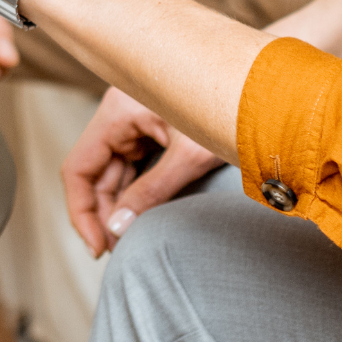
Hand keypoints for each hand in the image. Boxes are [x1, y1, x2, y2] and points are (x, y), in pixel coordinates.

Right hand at [62, 87, 222, 254]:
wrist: (263, 90)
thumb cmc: (230, 108)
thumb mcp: (190, 155)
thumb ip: (152, 192)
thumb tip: (117, 229)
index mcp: (117, 111)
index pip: (77, 168)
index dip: (82, 212)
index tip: (97, 247)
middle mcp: (119, 114)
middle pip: (94, 173)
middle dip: (102, 214)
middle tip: (115, 250)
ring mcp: (135, 122)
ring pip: (112, 172)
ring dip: (117, 206)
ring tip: (126, 241)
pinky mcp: (152, 130)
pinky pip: (133, 166)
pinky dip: (134, 193)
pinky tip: (140, 217)